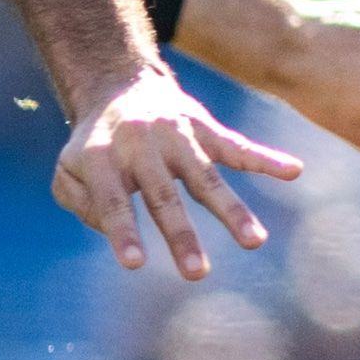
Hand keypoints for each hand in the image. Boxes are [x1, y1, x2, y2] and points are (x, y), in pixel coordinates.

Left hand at [52, 63, 304, 277]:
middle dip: (182, 235)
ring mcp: (176, 136)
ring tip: (255, 241)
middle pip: (164, 196)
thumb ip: (79, 201)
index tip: (134, 264)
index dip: (122, 231)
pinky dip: (264, 158)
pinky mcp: (204, 128)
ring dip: (232, 210)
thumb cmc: (94, 144)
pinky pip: (236, 145)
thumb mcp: (67, 169)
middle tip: (197, 273)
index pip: (112, 201)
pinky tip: (292, 170)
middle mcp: (140, 145)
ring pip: (206, 177)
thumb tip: (111, 227)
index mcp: (101, 157)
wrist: (120, 86)